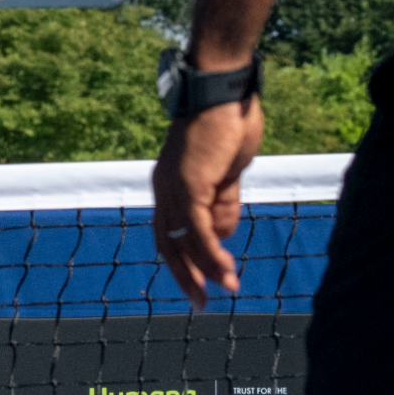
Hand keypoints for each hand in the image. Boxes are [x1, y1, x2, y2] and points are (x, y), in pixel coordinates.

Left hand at [150, 92, 263, 308]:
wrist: (224, 91)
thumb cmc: (228, 122)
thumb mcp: (227, 171)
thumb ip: (224, 201)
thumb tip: (224, 234)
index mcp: (171, 184)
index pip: (169, 231)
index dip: (183, 259)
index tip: (200, 282)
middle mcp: (165, 188)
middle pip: (167, 243)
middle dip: (186, 275)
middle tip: (202, 302)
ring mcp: (174, 187)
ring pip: (185, 239)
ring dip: (208, 268)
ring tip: (228, 287)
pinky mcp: (190, 185)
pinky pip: (198, 229)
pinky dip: (211, 252)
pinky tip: (226, 270)